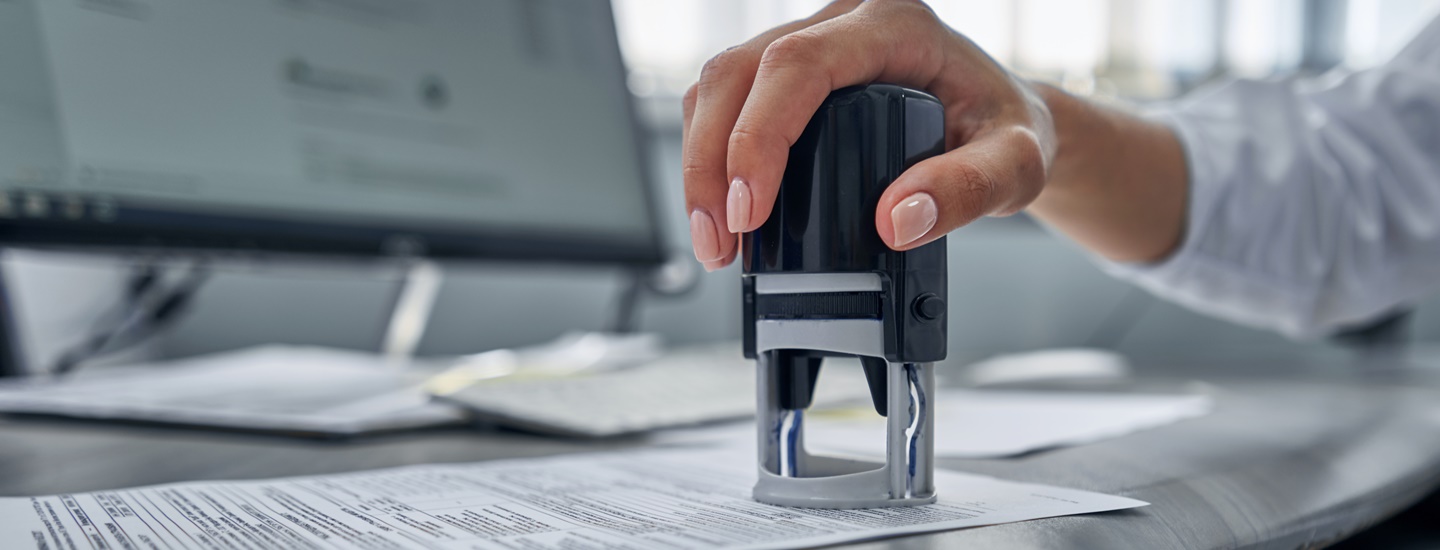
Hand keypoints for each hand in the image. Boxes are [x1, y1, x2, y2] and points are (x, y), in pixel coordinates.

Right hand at [682, 0, 1055, 269]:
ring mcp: (809, 42)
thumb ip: (970, 189)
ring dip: (701, 165)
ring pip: (719, 86)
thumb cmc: (1004, 129)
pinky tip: (723, 211)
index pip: (799, 66)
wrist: (1002, 119)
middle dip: (712, 164)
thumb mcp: (1015, 164)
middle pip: (740, 74)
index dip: (760, 136)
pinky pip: (726, 102)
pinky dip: (711, 159)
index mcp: (895, 26)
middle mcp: (843, 22)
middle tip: (721, 242)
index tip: (752, 210)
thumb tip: (898, 221)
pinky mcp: (787, 74)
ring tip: (717, 241)